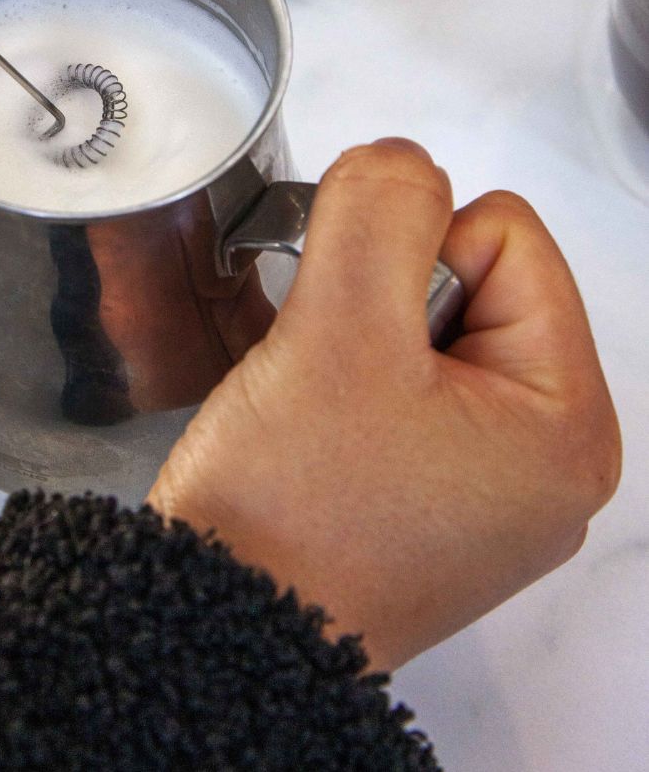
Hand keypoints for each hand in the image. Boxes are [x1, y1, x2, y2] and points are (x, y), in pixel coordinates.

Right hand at [147, 139, 621, 670]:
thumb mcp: (341, 331)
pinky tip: (318, 422)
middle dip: (383, 296)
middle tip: (335, 369)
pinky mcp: (432, 491)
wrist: (216, 624)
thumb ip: (381, 212)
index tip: (356, 325)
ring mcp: (488, 480)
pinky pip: (403, 381)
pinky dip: (351, 377)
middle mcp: (546, 458)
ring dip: (359, 335)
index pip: (505, 232)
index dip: (410, 249)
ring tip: (320, 400)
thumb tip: (401, 161)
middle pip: (472, 277)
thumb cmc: (290, 513)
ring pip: (425, 324)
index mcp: (568, 422)